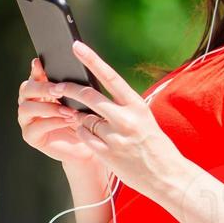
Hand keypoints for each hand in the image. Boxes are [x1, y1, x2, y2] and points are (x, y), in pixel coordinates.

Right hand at [17, 55, 100, 165]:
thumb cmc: (85, 120)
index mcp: (40, 90)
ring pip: (27, 107)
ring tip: (69, 110)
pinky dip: (52, 122)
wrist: (87, 146)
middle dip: (42, 88)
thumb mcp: (82, 100)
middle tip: (58, 90)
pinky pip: (36, 126)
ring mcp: (27, 119)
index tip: (40, 63)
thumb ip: (74, 87)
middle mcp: (29, 102)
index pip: (35, 75)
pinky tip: (68, 121)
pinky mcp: (29, 135)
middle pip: (26, 89)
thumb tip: (75, 72)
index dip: (36, 69)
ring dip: (48, 108)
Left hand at [46, 40, 184, 198]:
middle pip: (88, 96)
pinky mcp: (107, 153)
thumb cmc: (155, 145)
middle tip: (56, 86)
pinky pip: (84, 136)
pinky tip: (95, 138)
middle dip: (68, 89)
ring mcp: (115, 136)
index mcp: (136, 105)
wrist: (168, 176)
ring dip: (80, 118)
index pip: (110, 76)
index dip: (91, 60)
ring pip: (83, 118)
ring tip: (93, 125)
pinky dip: (83, 133)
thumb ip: (121, 106)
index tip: (76, 46)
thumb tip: (93, 94)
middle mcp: (126, 118)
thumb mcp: (143, 119)